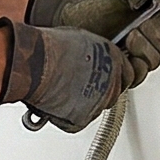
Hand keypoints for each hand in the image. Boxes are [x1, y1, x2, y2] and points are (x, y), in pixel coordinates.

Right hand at [0, 20, 123, 132]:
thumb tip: (95, 59)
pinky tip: (58, 103)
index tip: (105, 77)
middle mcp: (111, 80)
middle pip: (115, 92)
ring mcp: (98, 101)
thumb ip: (97, 53)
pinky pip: (80, 119)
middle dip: (101, 89)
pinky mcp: (83, 118)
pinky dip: (70, 115)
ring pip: (99, 106)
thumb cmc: (48, 48)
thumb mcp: (81, 39)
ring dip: (87, 102)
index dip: (114, 75)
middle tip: (81, 85)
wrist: (31, 64)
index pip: (127, 73)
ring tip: (66, 92)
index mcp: (113, 58)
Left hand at [27, 0, 159, 77]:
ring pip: (156, 61)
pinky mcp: (123, 67)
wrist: (68, 13)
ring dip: (144, 49)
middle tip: (142, 26)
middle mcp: (150, 36)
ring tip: (128, 36)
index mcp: (157, 14)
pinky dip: (133, 66)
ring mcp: (137, 52)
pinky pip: (138, 75)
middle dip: (159, 36)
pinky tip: (123, 53)